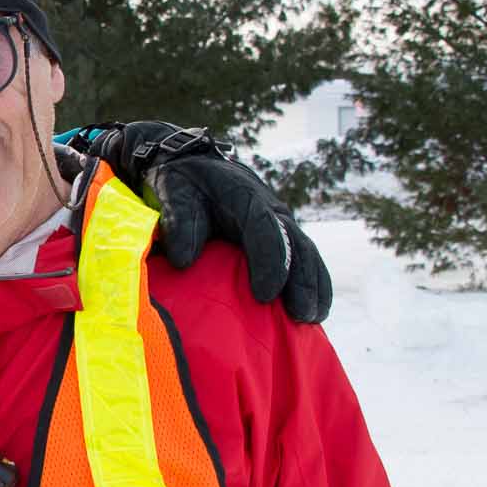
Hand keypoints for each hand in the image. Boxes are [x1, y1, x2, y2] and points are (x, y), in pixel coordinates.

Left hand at [78, 121, 332, 323]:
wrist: (191, 167)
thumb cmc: (181, 184)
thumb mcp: (173, 194)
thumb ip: (179, 221)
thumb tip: (184, 260)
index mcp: (244, 196)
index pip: (264, 228)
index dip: (269, 261)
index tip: (265, 295)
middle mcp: (271, 210)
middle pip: (296, 245)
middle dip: (302, 281)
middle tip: (301, 315)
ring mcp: (280, 224)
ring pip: (307, 255)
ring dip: (313, 287)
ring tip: (310, 319)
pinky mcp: (281, 238)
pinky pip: (304, 261)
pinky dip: (312, 285)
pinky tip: (311, 313)